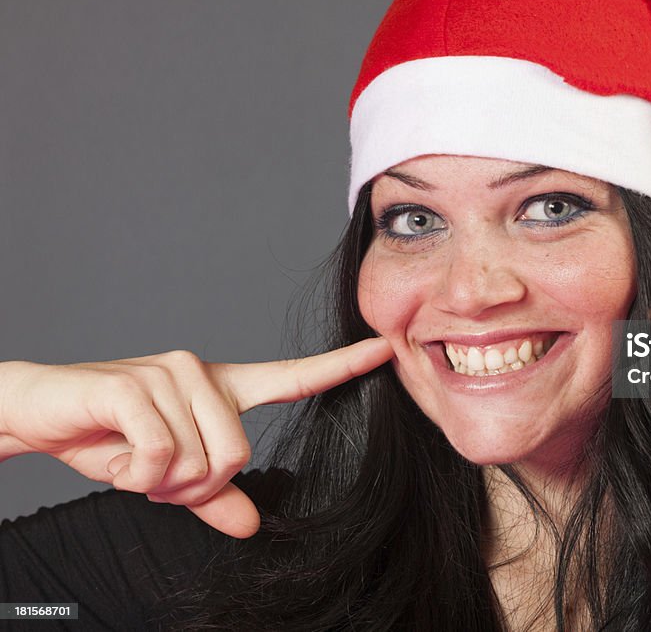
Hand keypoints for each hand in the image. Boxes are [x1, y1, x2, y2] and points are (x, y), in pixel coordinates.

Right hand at [0, 338, 393, 537]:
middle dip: (193, 486)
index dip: (342, 367)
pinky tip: (113, 451)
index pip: (293, 377)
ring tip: (130, 456)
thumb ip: (213, 496)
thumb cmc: (110, 437)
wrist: (42, 412)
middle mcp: (203, 373)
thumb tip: (253, 525)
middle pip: (238, 456)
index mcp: (221, 389)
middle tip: (155, 472)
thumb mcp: (168, 474)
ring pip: (201, 460)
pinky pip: (161, 455)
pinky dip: (135, 475)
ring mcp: (172, 373)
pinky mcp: (137, 384)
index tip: (385, 350)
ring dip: (160, 481)